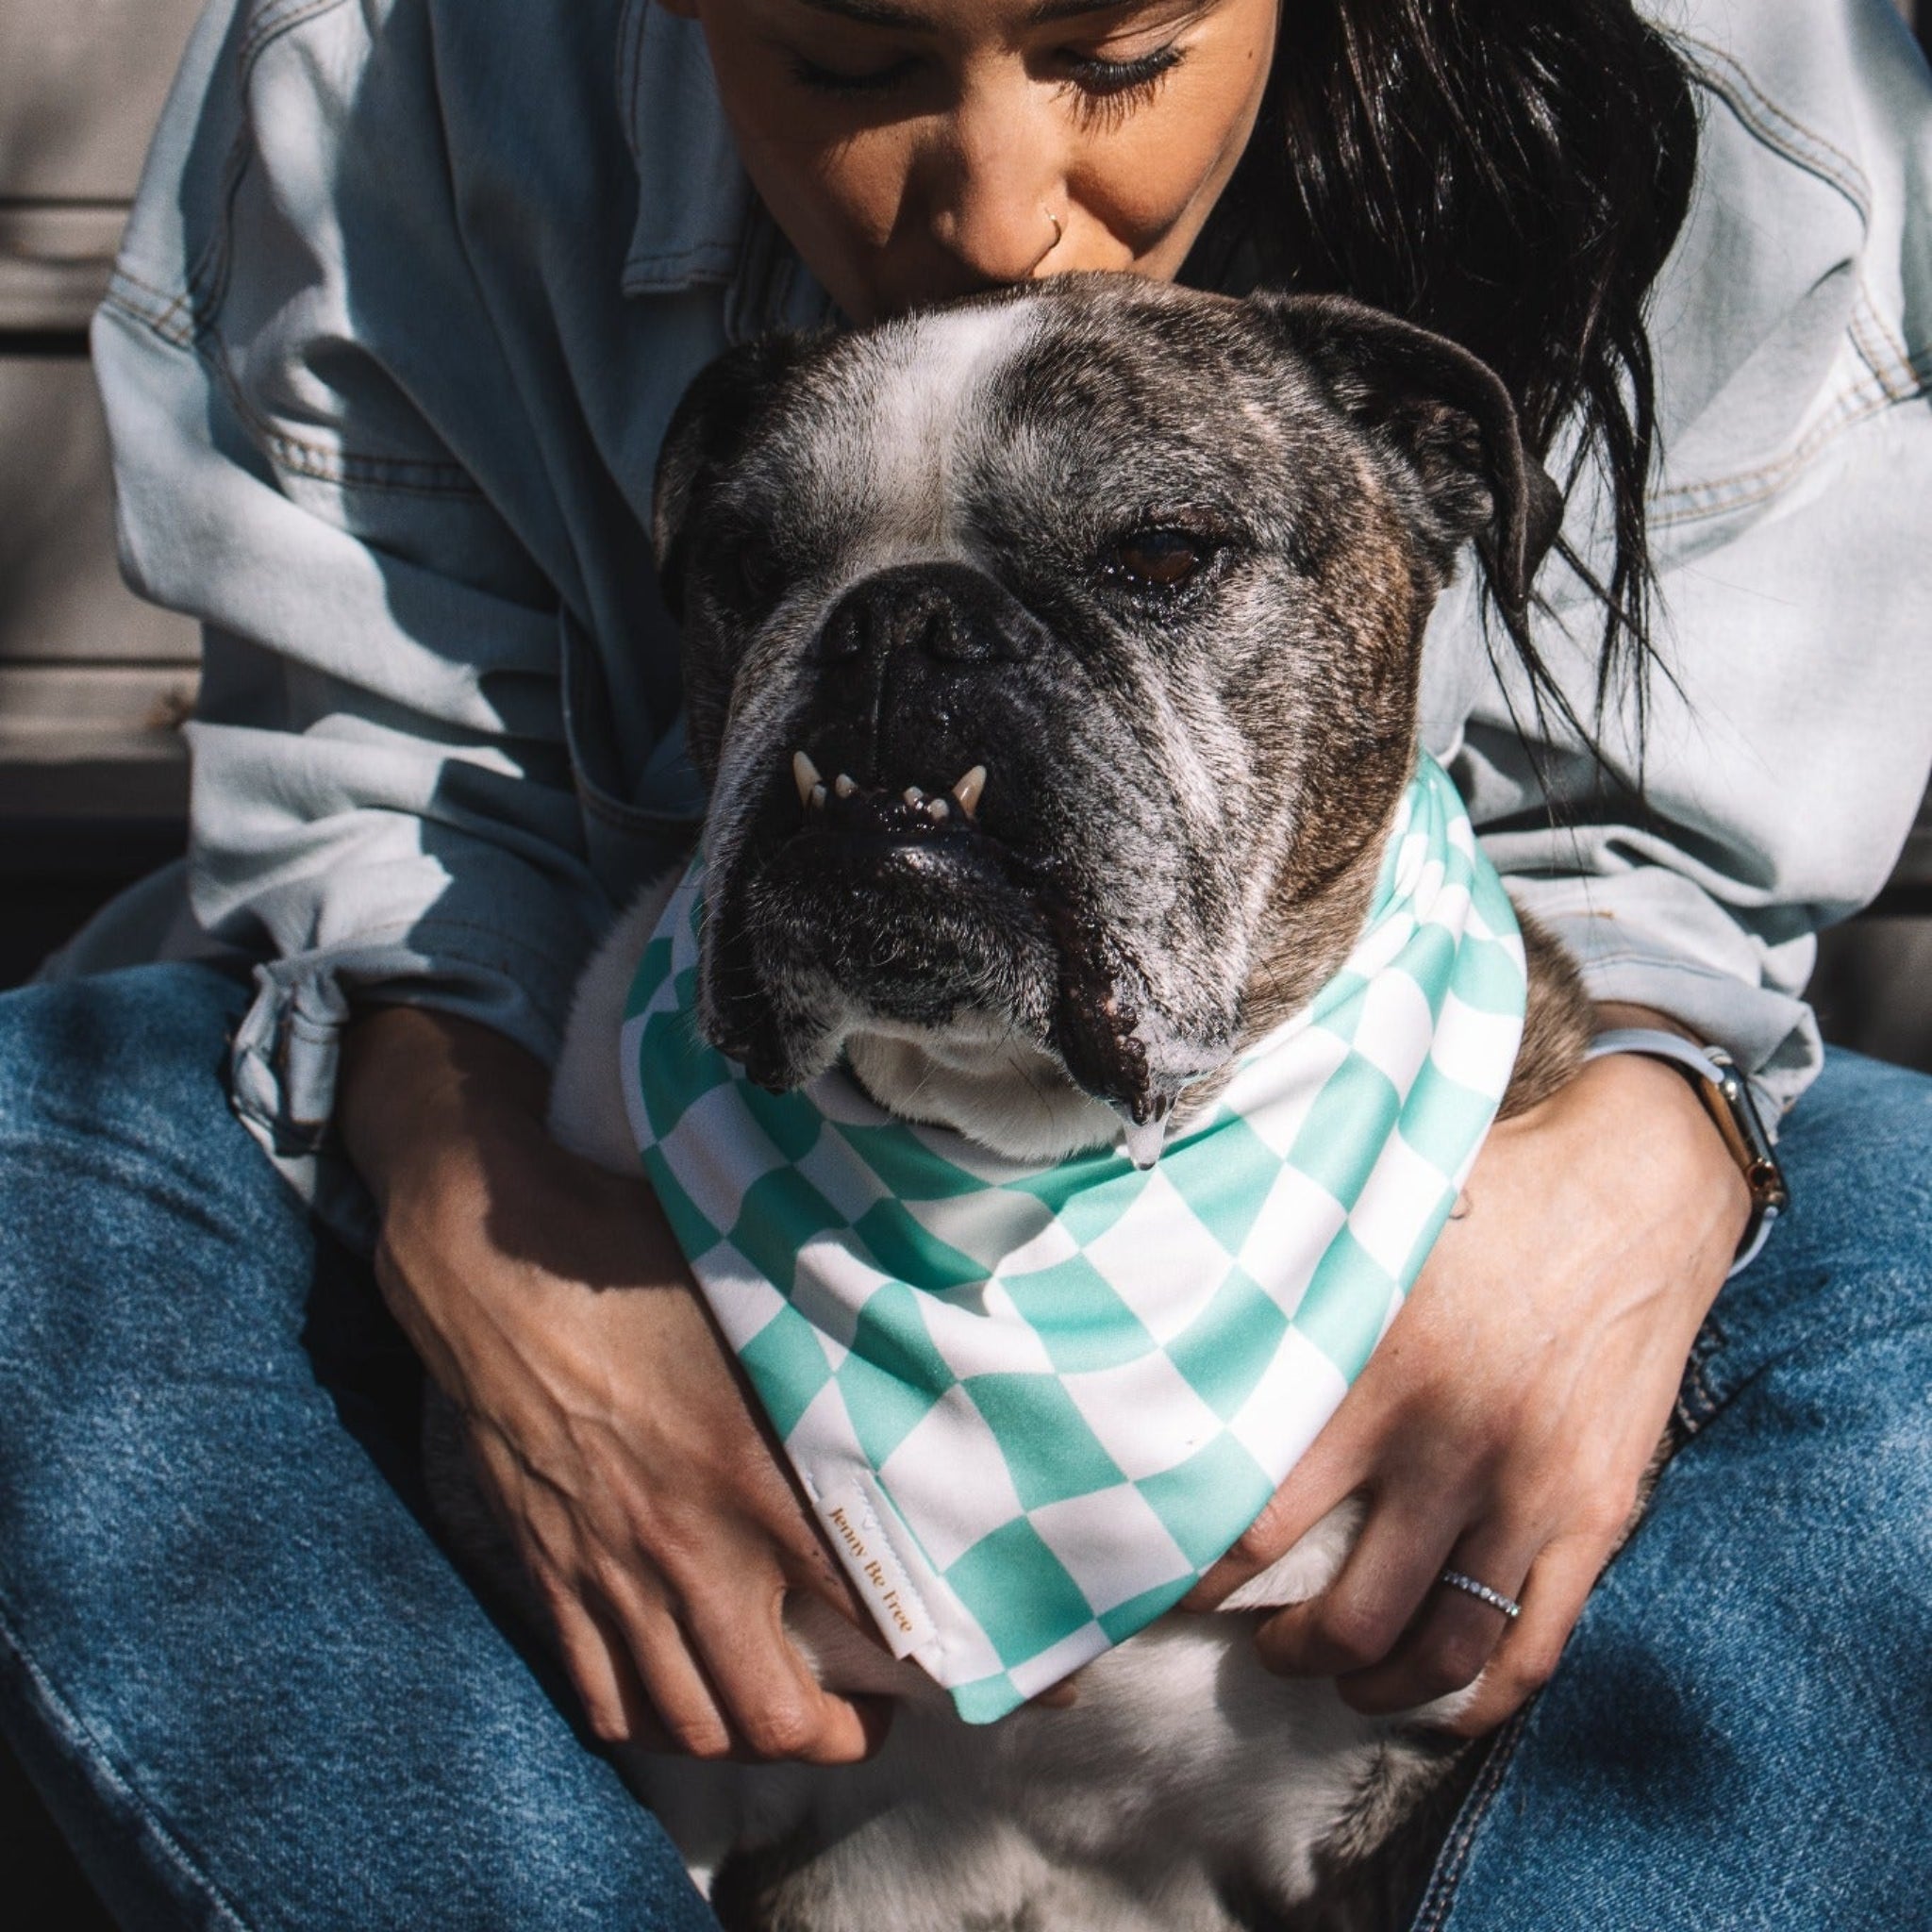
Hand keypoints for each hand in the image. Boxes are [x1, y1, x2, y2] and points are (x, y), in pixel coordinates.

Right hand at [338, 1007, 889, 1763]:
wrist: (498, 1271)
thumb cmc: (638, 1268)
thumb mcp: (763, 1310)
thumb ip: (839, 1371)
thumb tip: (929, 1379)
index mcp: (754, 1475)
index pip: (870, 1601)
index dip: (943, 1655)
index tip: (990, 1671)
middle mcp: (687, 1547)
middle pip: (774, 1713)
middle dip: (844, 1738)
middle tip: (879, 1712)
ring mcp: (611, 1573)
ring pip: (692, 1725)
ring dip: (754, 1742)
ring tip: (793, 1715)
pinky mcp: (552, 1577)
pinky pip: (604, 1698)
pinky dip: (655, 1724)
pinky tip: (689, 1703)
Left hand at [1184, 1027, 1749, 1733]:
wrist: (1637, 1187)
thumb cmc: (1487, 1192)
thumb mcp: (1371, 1226)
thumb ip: (1291, 1291)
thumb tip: (1180, 1319)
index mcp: (1373, 1374)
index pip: (1258, 1520)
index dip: (1201, 1576)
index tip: (1168, 1580)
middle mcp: (1448, 1448)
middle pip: (1346, 1614)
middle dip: (1286, 1648)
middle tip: (1255, 1640)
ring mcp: (1528, 1491)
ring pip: (1439, 1648)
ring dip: (1374, 1684)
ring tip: (1337, 1677)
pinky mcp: (1595, 1514)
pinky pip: (1537, 1645)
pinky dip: (1482, 1699)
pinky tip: (1439, 1704)